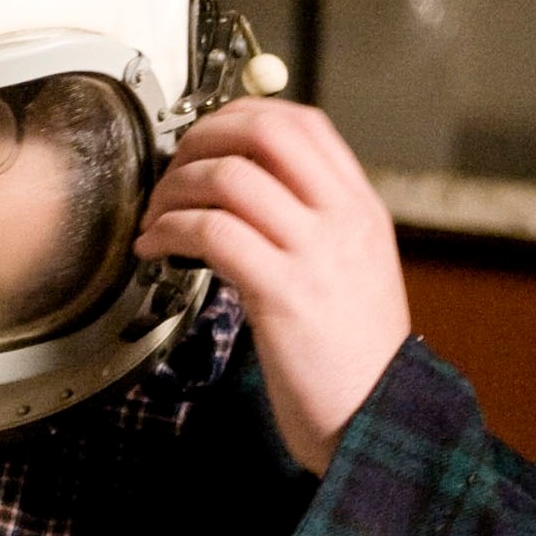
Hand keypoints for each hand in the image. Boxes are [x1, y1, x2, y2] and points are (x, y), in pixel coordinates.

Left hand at [137, 98, 409, 476]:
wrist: (380, 420)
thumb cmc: (354, 356)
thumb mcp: (351, 270)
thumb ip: (312, 226)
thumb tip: (248, 190)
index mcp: (360, 209)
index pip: (303, 124)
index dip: (242, 115)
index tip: (205, 137)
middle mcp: (342, 220)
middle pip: (264, 133)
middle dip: (202, 137)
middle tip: (173, 166)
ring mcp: (315, 253)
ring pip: (230, 177)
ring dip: (174, 188)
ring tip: (155, 215)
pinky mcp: (283, 293)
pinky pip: (213, 231)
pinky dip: (169, 230)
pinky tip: (156, 248)